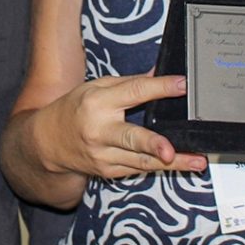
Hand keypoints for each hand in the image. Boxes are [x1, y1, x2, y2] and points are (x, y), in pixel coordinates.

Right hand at [37, 72, 207, 180]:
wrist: (47, 142)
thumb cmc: (74, 109)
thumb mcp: (96, 87)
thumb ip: (130, 83)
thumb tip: (159, 73)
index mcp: (98, 103)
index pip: (133, 93)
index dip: (159, 88)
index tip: (181, 84)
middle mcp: (100, 131)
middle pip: (131, 138)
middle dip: (152, 144)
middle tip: (169, 150)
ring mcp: (104, 155)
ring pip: (142, 161)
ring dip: (172, 163)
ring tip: (196, 161)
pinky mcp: (109, 171)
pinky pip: (139, 169)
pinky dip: (161, 167)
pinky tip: (181, 164)